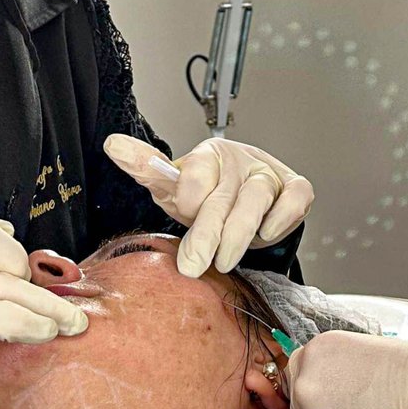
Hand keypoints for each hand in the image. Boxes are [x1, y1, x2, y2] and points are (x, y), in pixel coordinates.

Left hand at [104, 134, 313, 275]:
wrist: (245, 202)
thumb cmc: (208, 196)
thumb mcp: (174, 187)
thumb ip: (146, 168)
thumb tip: (111, 144)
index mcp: (208, 155)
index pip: (196, 173)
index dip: (189, 199)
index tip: (183, 213)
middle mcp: (240, 161)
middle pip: (222, 195)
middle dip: (206, 233)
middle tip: (192, 264)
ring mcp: (268, 175)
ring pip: (256, 199)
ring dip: (239, 234)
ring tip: (224, 261)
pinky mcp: (295, 190)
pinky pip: (293, 201)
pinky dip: (280, 220)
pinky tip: (265, 235)